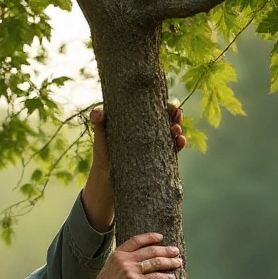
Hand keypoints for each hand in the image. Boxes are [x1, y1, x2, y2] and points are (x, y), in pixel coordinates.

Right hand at [79, 233, 182, 278]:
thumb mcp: (110, 268)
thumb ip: (122, 261)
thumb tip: (138, 257)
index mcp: (118, 254)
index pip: (137, 240)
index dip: (151, 237)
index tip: (161, 237)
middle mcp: (125, 260)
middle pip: (151, 251)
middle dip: (166, 250)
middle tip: (176, 251)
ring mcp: (131, 272)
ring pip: (156, 262)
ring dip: (170, 262)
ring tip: (178, 263)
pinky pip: (156, 277)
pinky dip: (166, 277)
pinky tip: (171, 277)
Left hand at [81, 102, 186, 231]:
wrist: (106, 175)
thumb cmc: (103, 151)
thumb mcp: (100, 134)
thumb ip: (98, 122)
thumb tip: (97, 114)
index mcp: (138, 120)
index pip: (154, 108)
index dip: (164, 103)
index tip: (168, 103)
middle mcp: (149, 130)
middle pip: (167, 118)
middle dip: (175, 115)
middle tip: (176, 115)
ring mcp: (154, 144)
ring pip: (172, 133)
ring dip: (178, 129)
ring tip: (176, 130)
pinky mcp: (158, 157)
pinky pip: (172, 149)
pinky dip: (179, 144)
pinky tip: (180, 141)